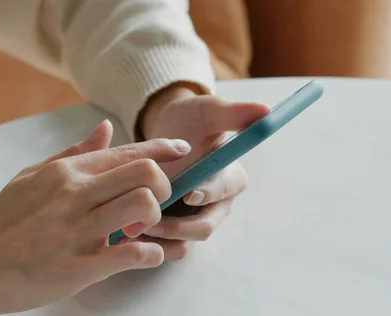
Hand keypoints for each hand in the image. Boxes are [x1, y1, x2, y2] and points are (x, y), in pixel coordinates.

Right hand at [0, 120, 191, 314]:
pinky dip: (150, 255)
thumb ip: (73, 153)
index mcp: (66, 171)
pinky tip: (142, 255)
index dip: (163, 149)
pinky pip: (133, 254)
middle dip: (165, 185)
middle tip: (157, 201)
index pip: (127, 150)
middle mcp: (74, 194)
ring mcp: (78, 230)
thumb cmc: (3, 220)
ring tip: (142, 229)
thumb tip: (106, 128)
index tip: (183, 151)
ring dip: (156, 219)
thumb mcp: (32, 176)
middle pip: (146, 172)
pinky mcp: (79, 266)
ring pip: (144, 206)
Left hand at [128, 83, 269, 259]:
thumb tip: (265, 110)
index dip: (209, 192)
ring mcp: (193, 219)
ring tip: (131, 229)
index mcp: (230, 178)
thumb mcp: (208, 111)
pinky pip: (164, 246)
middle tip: (150, 220)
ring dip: (159, 240)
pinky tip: (124, 234)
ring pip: (184, 243)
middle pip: (204, 226)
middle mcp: (216, 205)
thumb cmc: (188, 120)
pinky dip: (147, 245)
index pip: (224, 190)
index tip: (190, 192)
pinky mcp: (174, 230)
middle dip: (177, 226)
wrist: (161, 135)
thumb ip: (233, 113)